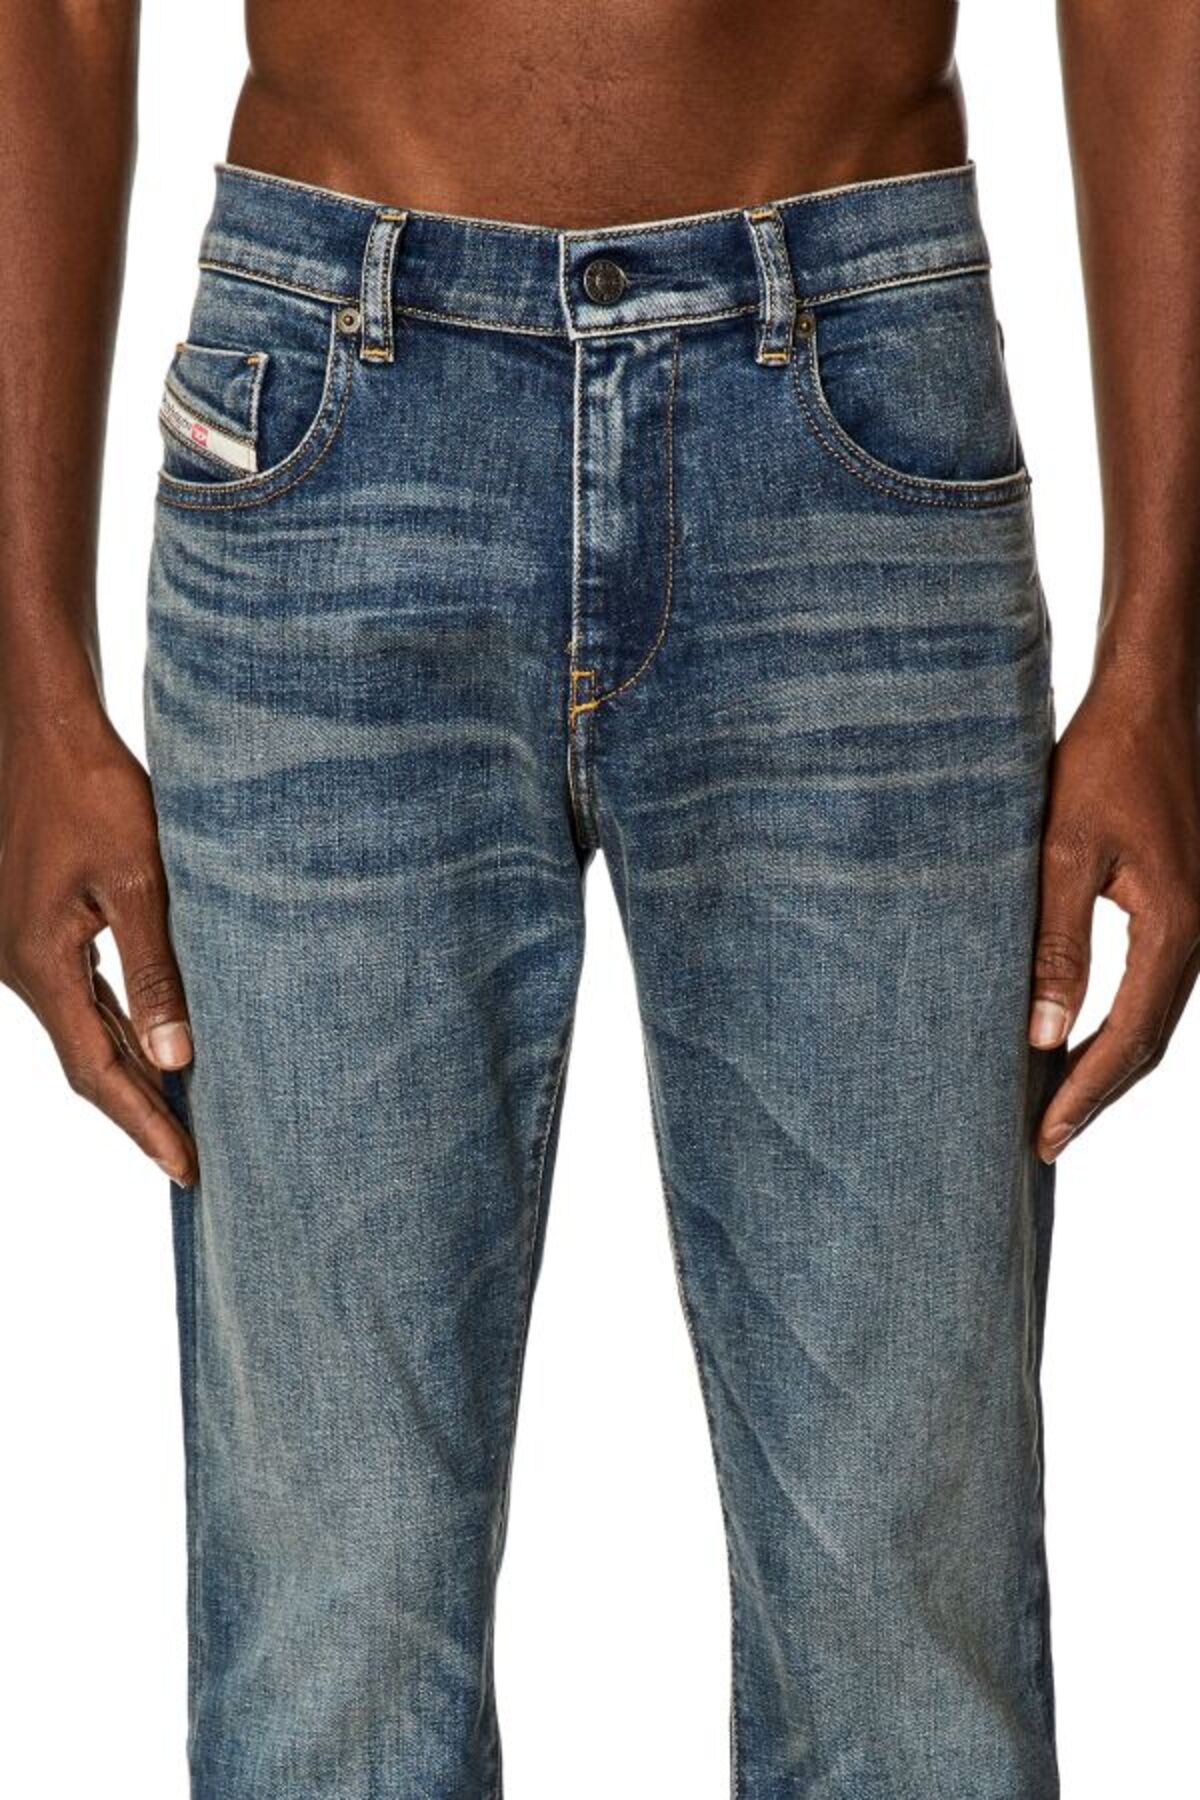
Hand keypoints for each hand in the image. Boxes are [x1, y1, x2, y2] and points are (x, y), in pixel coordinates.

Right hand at [0, 706, 196, 1182]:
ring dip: (132, 1073)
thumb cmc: (93, 791)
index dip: (144, 1123)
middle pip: (88, 1062)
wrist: (44, 729)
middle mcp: (24, 967)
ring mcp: (26, 949)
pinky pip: (82, 996)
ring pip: (84, 1030)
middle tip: (192, 1160)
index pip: (99, 1070)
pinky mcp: (38, 927)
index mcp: (42, 965)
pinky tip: (155, 1045)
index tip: (186, 1167)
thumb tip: (177, 1059)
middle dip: (141, 1112)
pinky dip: (120, 1028)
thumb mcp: (137, 880)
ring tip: (182, 1116)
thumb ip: (156, 971)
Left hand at [1029, 671, 1199, 1160]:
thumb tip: (1042, 1033)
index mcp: (1174, 929)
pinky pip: (1158, 986)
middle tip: (1045, 1141)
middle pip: (1149, 1043)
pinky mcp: (1187, 906)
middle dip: (1096, 1095)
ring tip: (1057, 1104)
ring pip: (1156, 1019)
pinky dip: (1121, 1023)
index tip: (1044, 1137)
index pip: (1126, 1038)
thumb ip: (1056, 945)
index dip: (1083, 1093)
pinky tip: (1082, 1036)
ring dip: (1109, 1064)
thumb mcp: (1061, 853)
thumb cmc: (1103, 764)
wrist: (1155, 702)